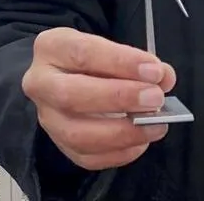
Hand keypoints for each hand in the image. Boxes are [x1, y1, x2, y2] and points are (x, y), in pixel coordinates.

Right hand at [21, 27, 177, 170]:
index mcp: (51, 47)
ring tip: (155, 124)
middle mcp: (40, 83)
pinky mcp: (59, 144)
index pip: (82, 53)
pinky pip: (87, 157)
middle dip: (118, 98)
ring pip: (76, 134)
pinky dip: (119, 153)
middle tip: (154, 98)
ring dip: (122, 132)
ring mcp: (46, 117)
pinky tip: (141, 141)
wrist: (66, 76)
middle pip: (70, 95)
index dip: (120, 62)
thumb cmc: (92, 60)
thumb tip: (163, 77)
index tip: (153, 71)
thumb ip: (136, 61)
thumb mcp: (109, 48)